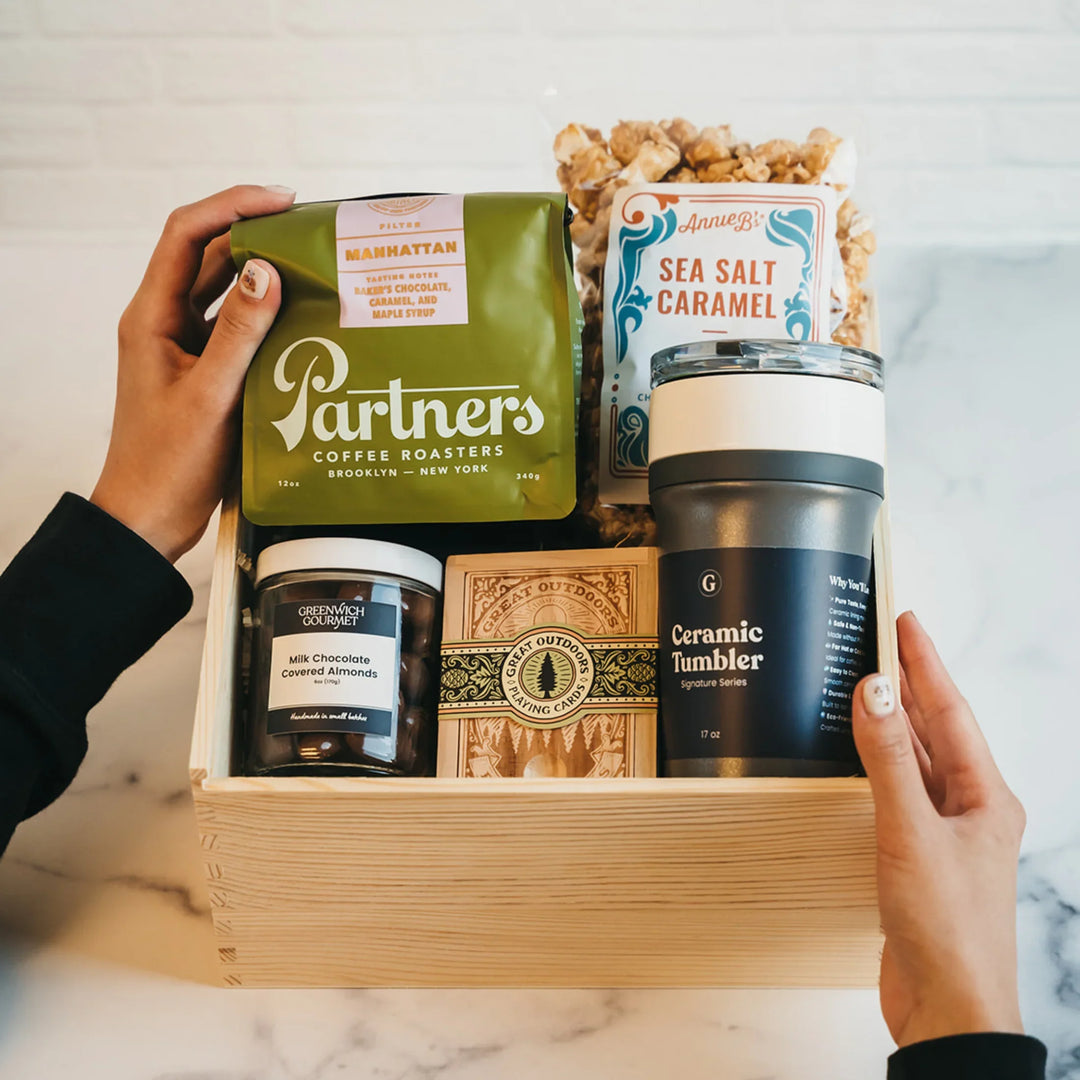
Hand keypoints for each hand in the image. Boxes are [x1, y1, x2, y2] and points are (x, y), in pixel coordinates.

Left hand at [91, 184, 295, 561]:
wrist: (151, 519)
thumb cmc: (168, 465)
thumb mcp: (211, 396)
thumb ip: (239, 333)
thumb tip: (264, 271)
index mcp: (150, 317)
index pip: (186, 235)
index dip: (233, 205)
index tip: (284, 200)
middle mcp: (165, 323)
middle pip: (209, 258)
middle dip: (257, 236)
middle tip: (311, 233)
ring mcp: (185, 347)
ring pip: (226, 294)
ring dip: (264, 278)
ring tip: (314, 270)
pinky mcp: (205, 372)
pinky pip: (237, 330)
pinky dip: (268, 319)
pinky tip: (303, 321)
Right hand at [852, 611, 1025, 1046]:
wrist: (948, 1010)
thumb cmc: (948, 929)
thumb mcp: (911, 833)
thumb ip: (888, 760)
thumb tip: (873, 692)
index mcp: (987, 797)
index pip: (951, 712)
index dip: (926, 664)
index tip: (905, 623)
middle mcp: (971, 810)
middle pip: (938, 732)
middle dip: (910, 685)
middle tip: (882, 641)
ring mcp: (947, 836)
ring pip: (919, 762)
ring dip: (894, 723)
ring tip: (868, 684)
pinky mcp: (919, 859)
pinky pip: (900, 794)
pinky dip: (879, 766)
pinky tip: (861, 756)